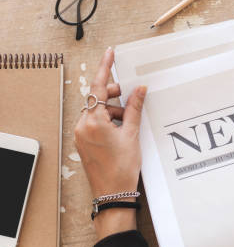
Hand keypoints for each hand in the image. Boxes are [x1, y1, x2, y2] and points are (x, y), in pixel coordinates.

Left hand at [74, 47, 146, 240]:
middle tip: (133, 96)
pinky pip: (95, 123)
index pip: (98, 87)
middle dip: (116, 96)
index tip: (110, 54)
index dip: (105, 68)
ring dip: (114, 112)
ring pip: (98, 111)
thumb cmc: (122, 167)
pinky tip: (123, 130)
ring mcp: (81, 135)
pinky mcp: (84, 142)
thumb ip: (134, 109)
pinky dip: (109, 121)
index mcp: (93, 122)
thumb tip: (139, 89)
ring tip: (130, 125)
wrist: (113, 192)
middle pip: (98, 99)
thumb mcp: (132, 135)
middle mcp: (82, 126)